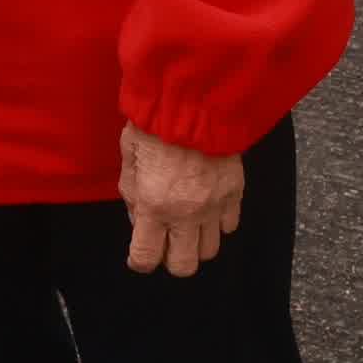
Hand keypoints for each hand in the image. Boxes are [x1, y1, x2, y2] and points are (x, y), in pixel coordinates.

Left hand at [119, 125, 245, 277]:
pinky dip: (218, 223)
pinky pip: (230, 225)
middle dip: (171, 260)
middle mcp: (185, 212)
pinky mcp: (234, 191)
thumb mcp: (129, 158)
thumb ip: (132, 195)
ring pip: (209, 251)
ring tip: (187, 225)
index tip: (139, 254)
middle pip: (183, 266)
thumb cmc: (154, 123)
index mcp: (153, 205)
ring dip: (196, 243)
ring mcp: (214, 204)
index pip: (146, 258)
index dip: (140, 261)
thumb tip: (139, 220)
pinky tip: (207, 208)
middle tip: (165, 242)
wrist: (193, 96)